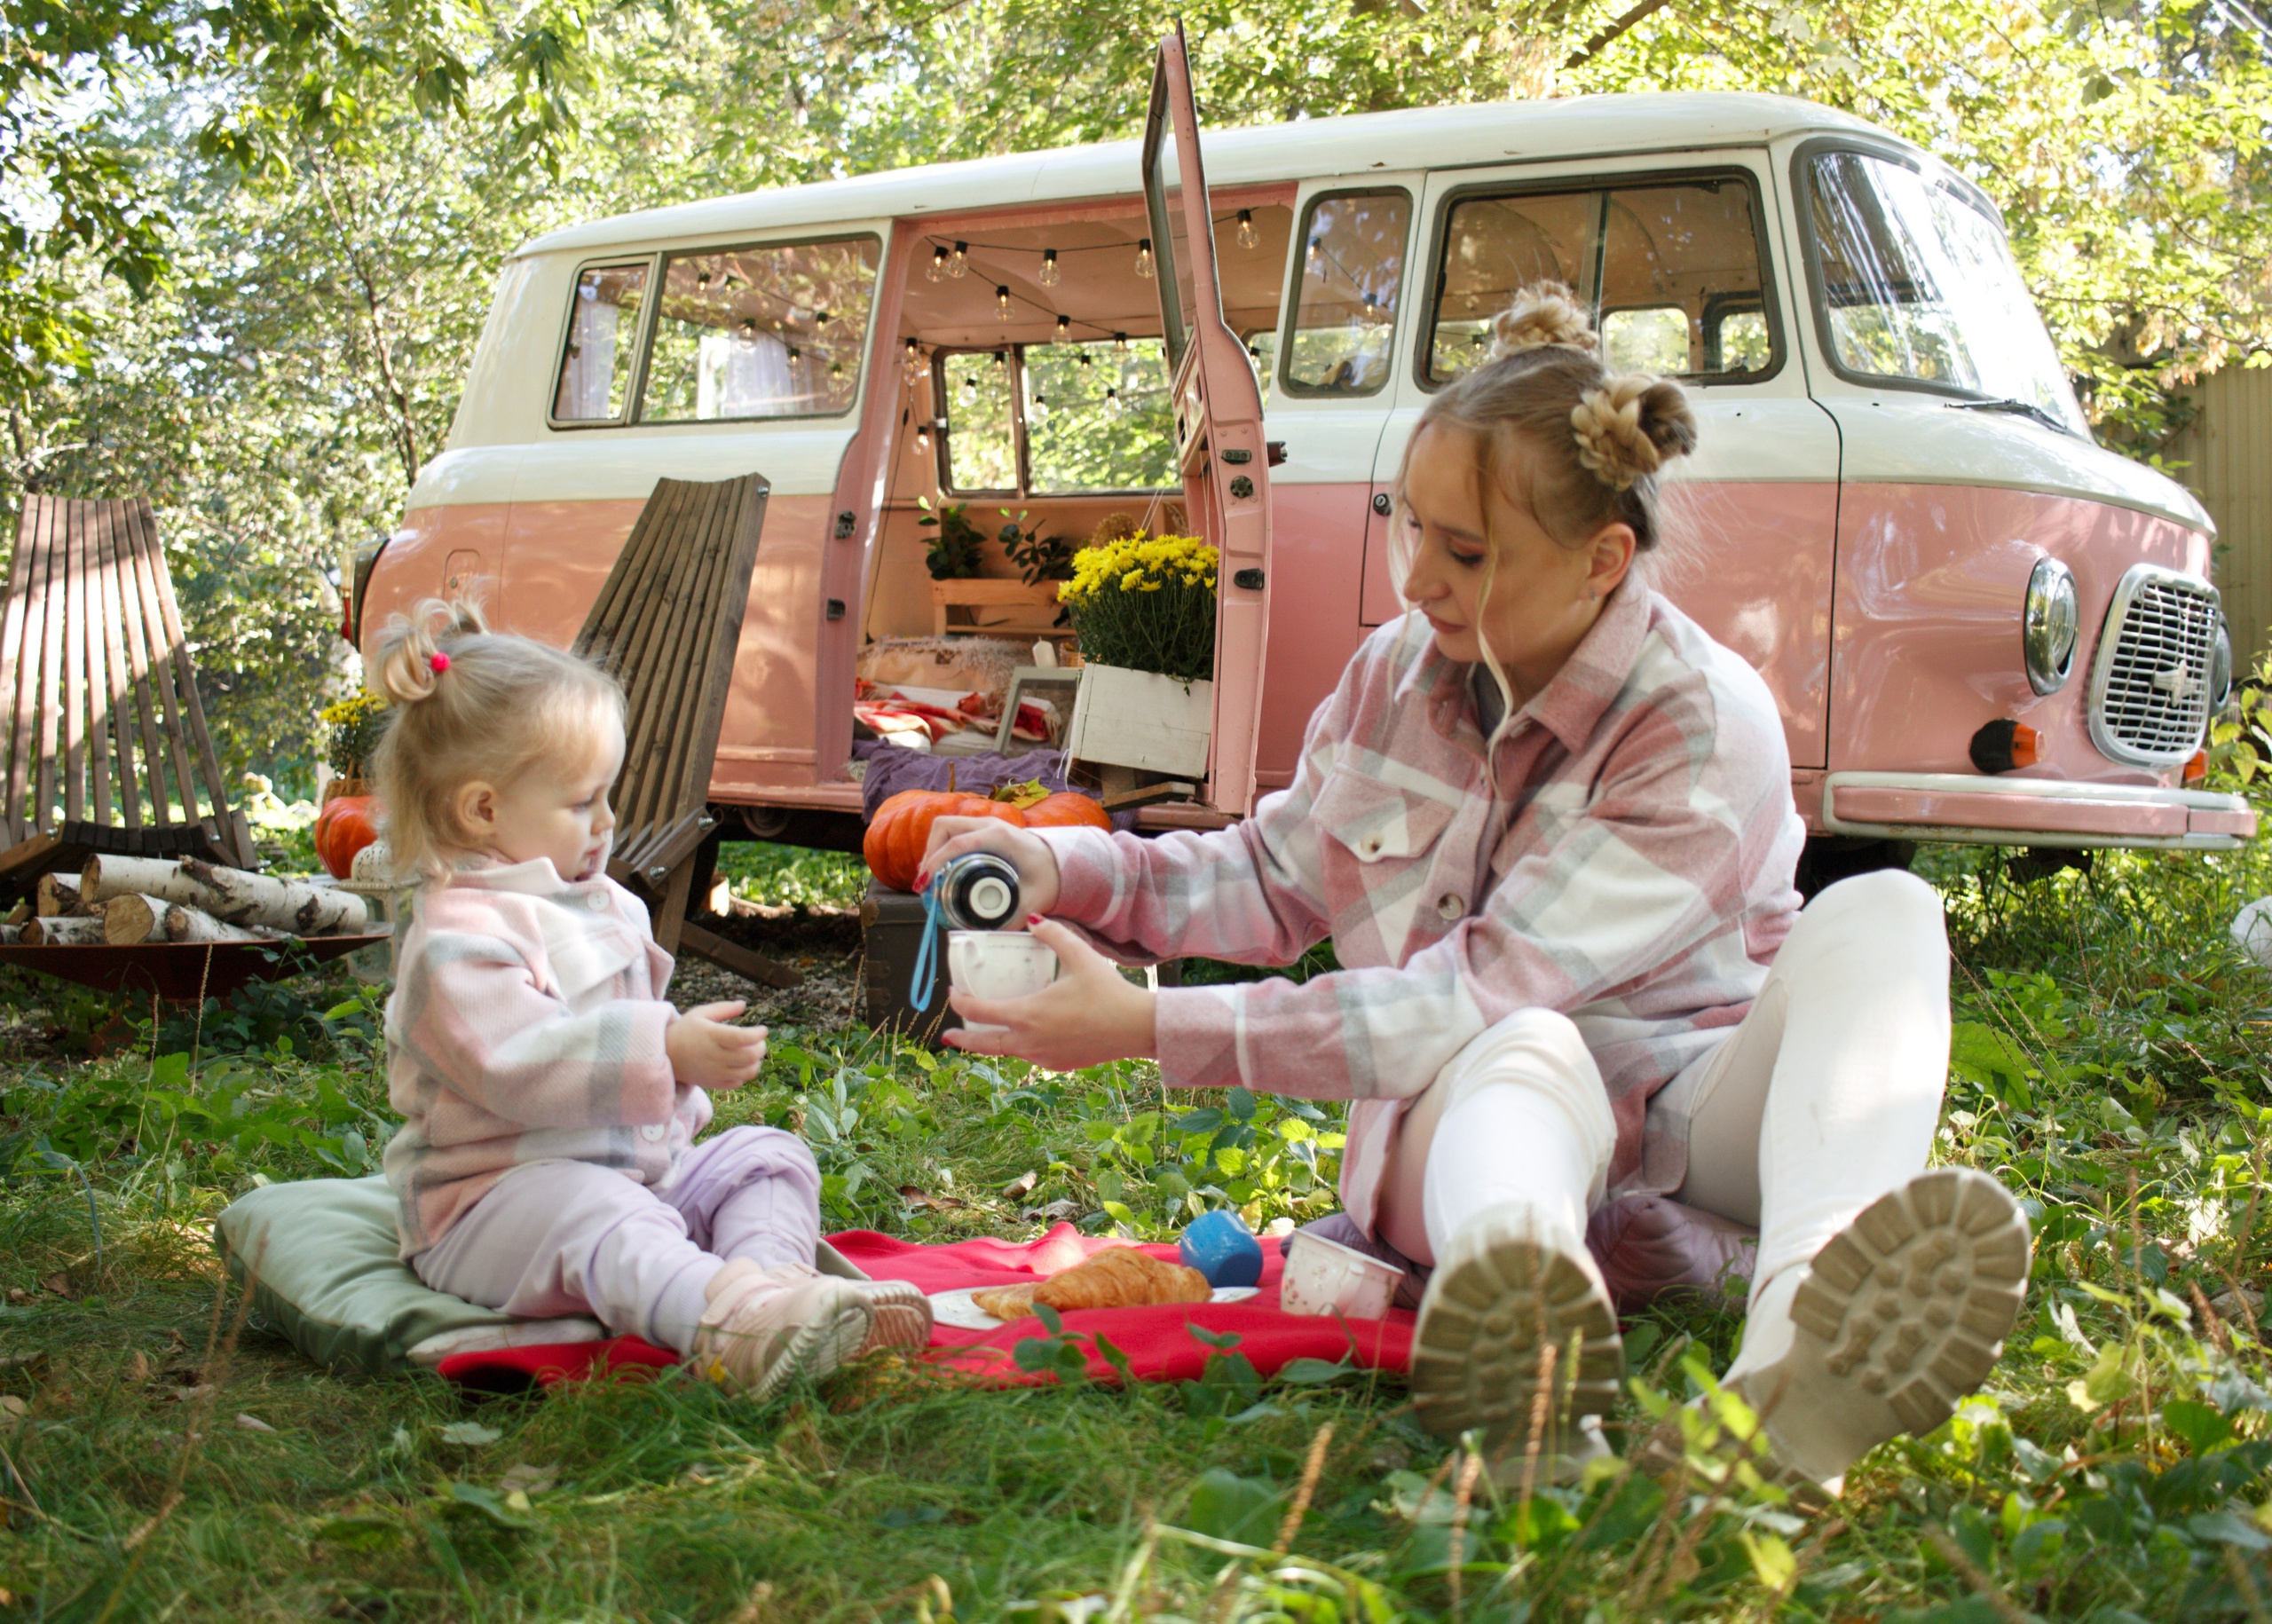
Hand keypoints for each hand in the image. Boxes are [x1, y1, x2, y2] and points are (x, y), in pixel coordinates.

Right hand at [666, 1001, 767, 1089]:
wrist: (668, 1055)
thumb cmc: (686, 1030)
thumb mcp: (701, 1014)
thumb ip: (723, 1008)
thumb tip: (744, 1005)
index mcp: (712, 1036)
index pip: (741, 1038)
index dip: (757, 1034)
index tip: (763, 1029)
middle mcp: (715, 1056)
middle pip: (749, 1056)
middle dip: (760, 1047)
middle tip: (758, 1041)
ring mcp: (715, 1072)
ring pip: (748, 1072)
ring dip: (756, 1061)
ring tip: (752, 1052)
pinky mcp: (715, 1083)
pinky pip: (739, 1082)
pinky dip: (745, 1073)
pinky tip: (740, 1064)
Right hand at [917, 817, 1062, 914]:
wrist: (1061, 862)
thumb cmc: (1049, 877)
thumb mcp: (1034, 900)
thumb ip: (1012, 918)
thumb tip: (984, 934)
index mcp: (1000, 836)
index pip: (957, 843)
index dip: (935, 862)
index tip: (925, 885)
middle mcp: (990, 824)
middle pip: (944, 827)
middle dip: (929, 853)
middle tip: (925, 883)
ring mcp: (986, 824)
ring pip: (946, 827)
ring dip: (933, 850)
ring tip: (930, 879)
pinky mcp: (984, 831)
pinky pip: (954, 832)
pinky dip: (942, 848)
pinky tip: (941, 871)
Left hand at [944, 917, 1155, 1068]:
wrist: (1136, 1028)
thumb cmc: (1108, 993)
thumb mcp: (1080, 956)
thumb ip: (1053, 934)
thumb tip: (1034, 918)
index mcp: (1028, 1015)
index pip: (980, 1011)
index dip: (961, 1002)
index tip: (954, 993)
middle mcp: (1030, 1041)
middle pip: (984, 1044)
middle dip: (963, 1038)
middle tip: (948, 1034)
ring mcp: (1044, 1056)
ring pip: (1007, 1052)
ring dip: (992, 1043)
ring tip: (986, 1034)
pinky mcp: (1059, 1064)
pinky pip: (1030, 1056)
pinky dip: (1020, 1047)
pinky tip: (1026, 1037)